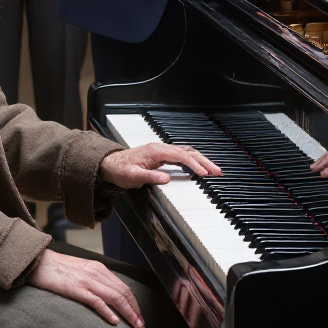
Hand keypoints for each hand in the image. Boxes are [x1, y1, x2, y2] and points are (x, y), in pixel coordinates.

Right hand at [27, 248, 144, 327]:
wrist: (38, 262)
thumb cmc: (58, 268)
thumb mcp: (81, 270)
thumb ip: (94, 279)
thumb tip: (106, 294)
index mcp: (99, 268)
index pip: (123, 287)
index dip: (134, 302)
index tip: (139, 315)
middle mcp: (97, 273)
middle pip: (123, 293)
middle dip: (135, 310)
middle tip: (141, 325)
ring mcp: (87, 281)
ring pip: (115, 297)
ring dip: (128, 313)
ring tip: (135, 325)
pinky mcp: (77, 289)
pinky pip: (97, 301)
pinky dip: (108, 312)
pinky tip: (115, 322)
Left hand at [100, 141, 220, 189]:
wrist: (110, 164)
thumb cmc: (120, 169)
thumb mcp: (133, 176)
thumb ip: (150, 177)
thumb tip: (166, 178)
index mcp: (156, 151)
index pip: (181, 156)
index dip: (194, 165)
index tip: (204, 173)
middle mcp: (161, 148)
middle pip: (188, 152)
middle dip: (204, 161)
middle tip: (217, 171)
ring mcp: (162, 151)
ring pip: (187, 152)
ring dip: (201, 161)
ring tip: (213, 170)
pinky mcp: (162, 155)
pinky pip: (182, 156)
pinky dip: (193, 161)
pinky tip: (199, 167)